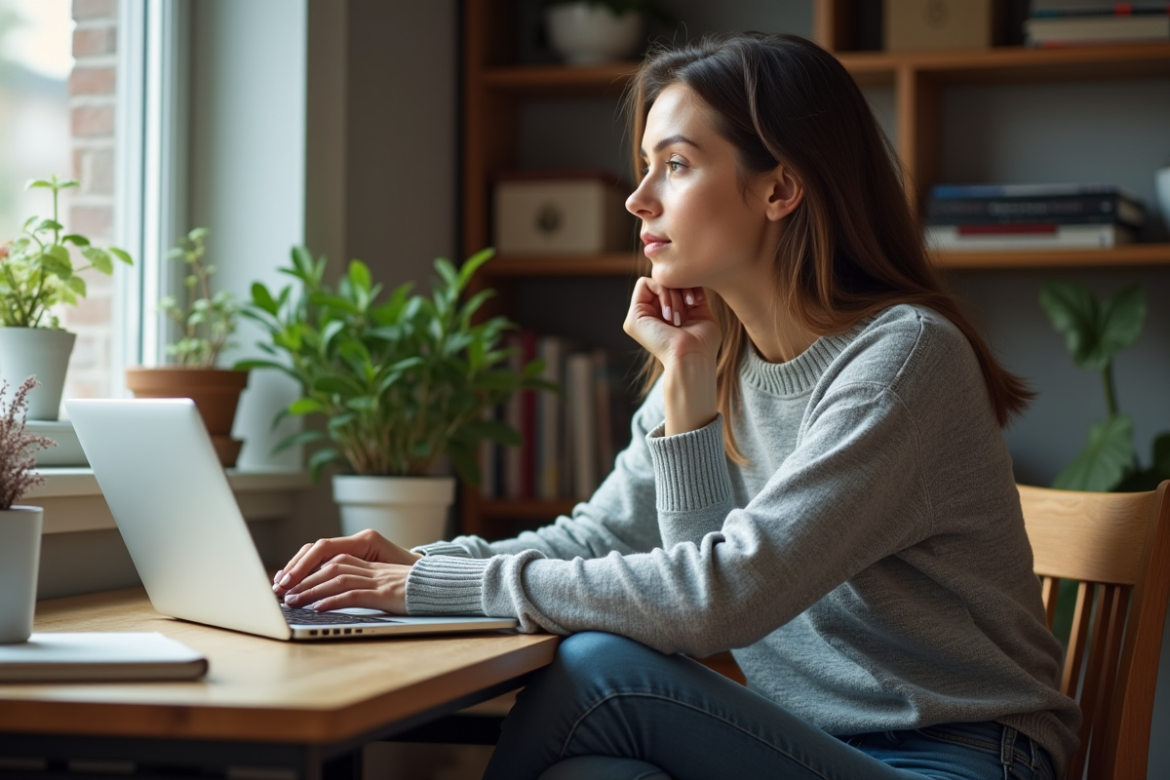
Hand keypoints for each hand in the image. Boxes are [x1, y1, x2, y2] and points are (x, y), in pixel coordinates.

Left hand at [279, 555, 412, 613]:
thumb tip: (338, 595)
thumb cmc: (420, 589)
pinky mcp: (386, 594)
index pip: (333, 559)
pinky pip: (354, 594)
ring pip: (337, 579)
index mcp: (372, 563)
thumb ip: (368, 583)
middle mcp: (373, 568)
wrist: (446, 587)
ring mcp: (379, 580)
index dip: (310, 568)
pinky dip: (333, 601)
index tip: (291, 581)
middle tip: (283, 592)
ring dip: (312, 591)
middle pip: (329, 566)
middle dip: (303, 579)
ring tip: (293, 601)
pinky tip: (319, 609)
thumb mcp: (390, 583)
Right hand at [623, 277, 720, 434]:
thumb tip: (689, 277)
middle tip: (690, 304)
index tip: (696, 300)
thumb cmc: (702, 343)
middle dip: (679, 289)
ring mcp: (639, 318)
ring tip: (680, 316)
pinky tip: (670, 313)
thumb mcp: (700, 312)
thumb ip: (692, 295)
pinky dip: (663, 292)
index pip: (670, 287)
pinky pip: (645, 284)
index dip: (685, 286)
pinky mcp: (633, 318)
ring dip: (673, 294)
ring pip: (655, 282)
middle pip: (663, 282)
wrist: (693, 358)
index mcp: (663, 318)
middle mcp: (649, 317)